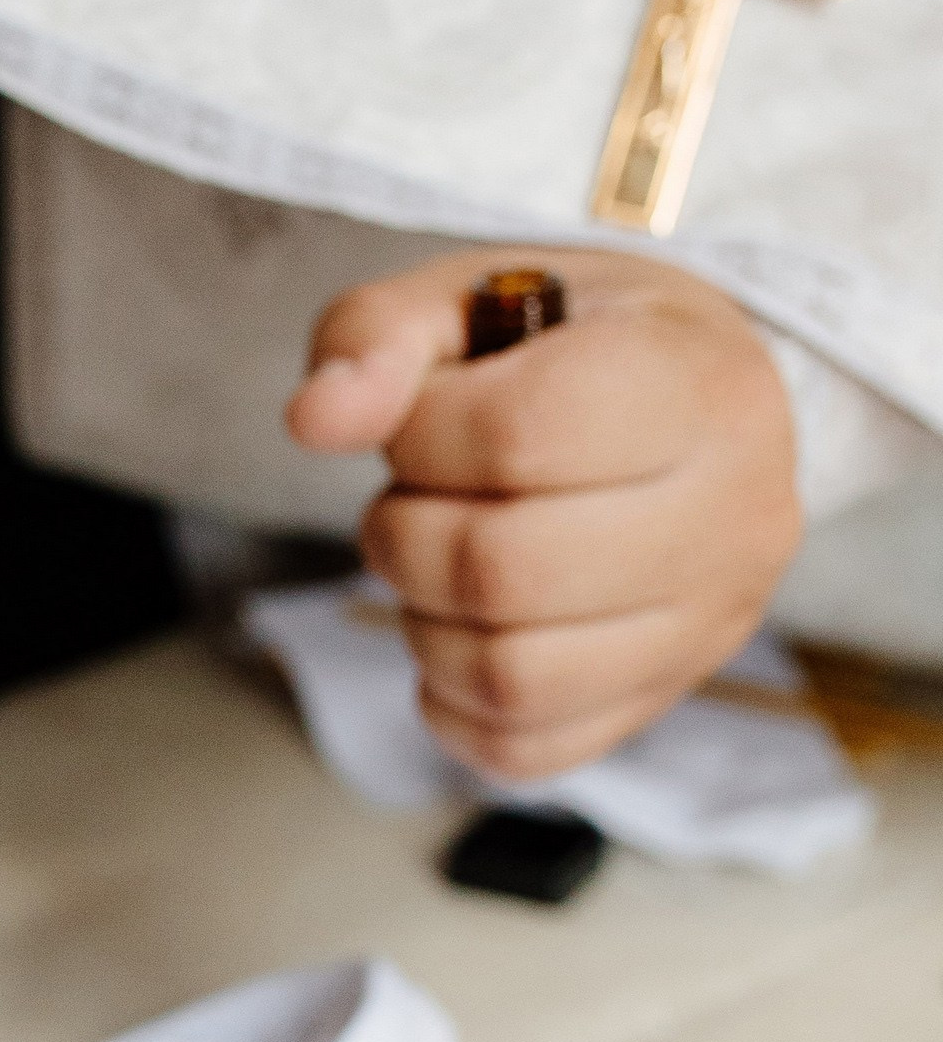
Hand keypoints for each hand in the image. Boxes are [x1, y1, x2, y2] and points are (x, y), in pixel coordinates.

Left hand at [286, 246, 799, 778]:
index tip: (425, 416)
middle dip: (406, 534)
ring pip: (510, 677)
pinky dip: (452, 700)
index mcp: (694, 385)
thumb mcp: (475, 293)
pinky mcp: (662, 698)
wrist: (700, 400)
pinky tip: (460, 626)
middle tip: (412, 496)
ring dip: (424, 622)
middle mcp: (728, 516)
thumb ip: (379, 338)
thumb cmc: (574, 341)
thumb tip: (314, 419)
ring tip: (437, 560)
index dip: (423, 433)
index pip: (520, 435)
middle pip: (504, 571)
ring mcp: (706, 625)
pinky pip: (522, 748)